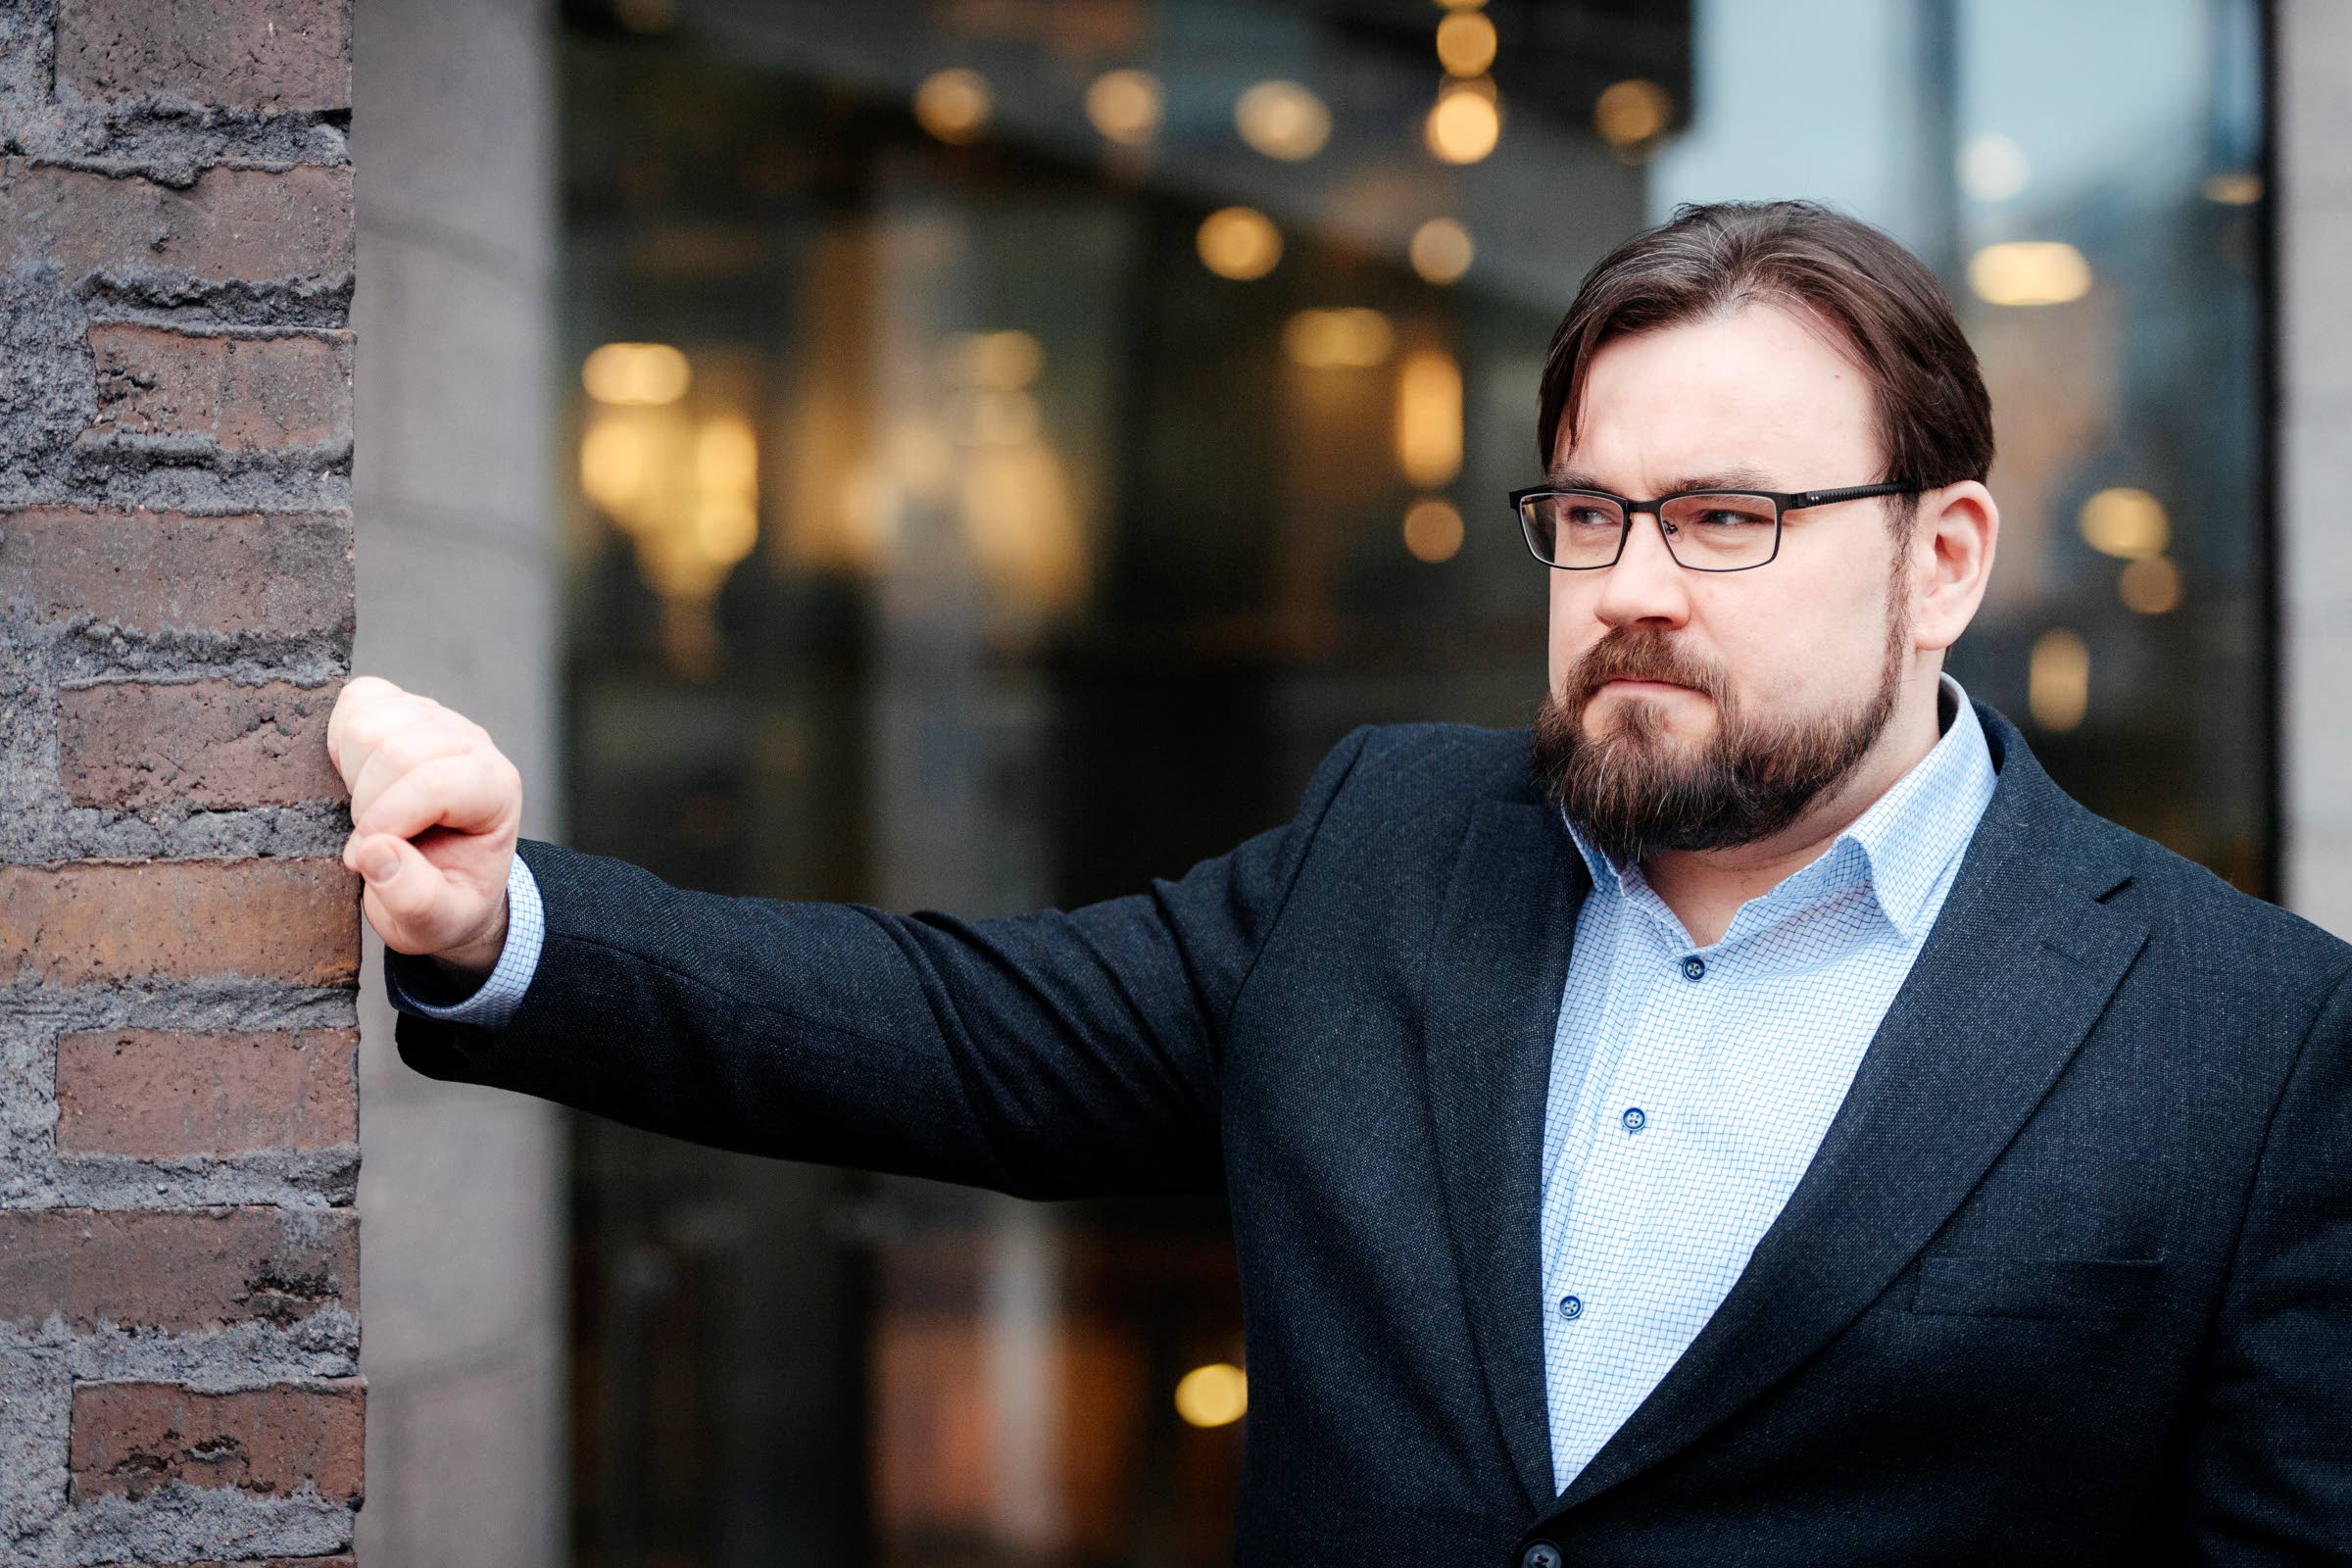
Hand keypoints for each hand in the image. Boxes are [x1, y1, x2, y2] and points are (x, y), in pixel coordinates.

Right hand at [326, 674, 523, 976]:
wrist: (442, 880)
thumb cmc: (443, 898)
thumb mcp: (436, 923)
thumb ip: (413, 899)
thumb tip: (375, 852)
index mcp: (495, 791)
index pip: (435, 782)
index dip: (387, 820)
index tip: (362, 860)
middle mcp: (471, 745)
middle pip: (395, 748)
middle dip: (365, 802)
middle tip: (366, 840)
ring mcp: (436, 720)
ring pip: (370, 720)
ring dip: (350, 772)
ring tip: (363, 810)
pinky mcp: (401, 708)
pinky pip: (356, 699)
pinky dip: (339, 737)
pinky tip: (352, 777)